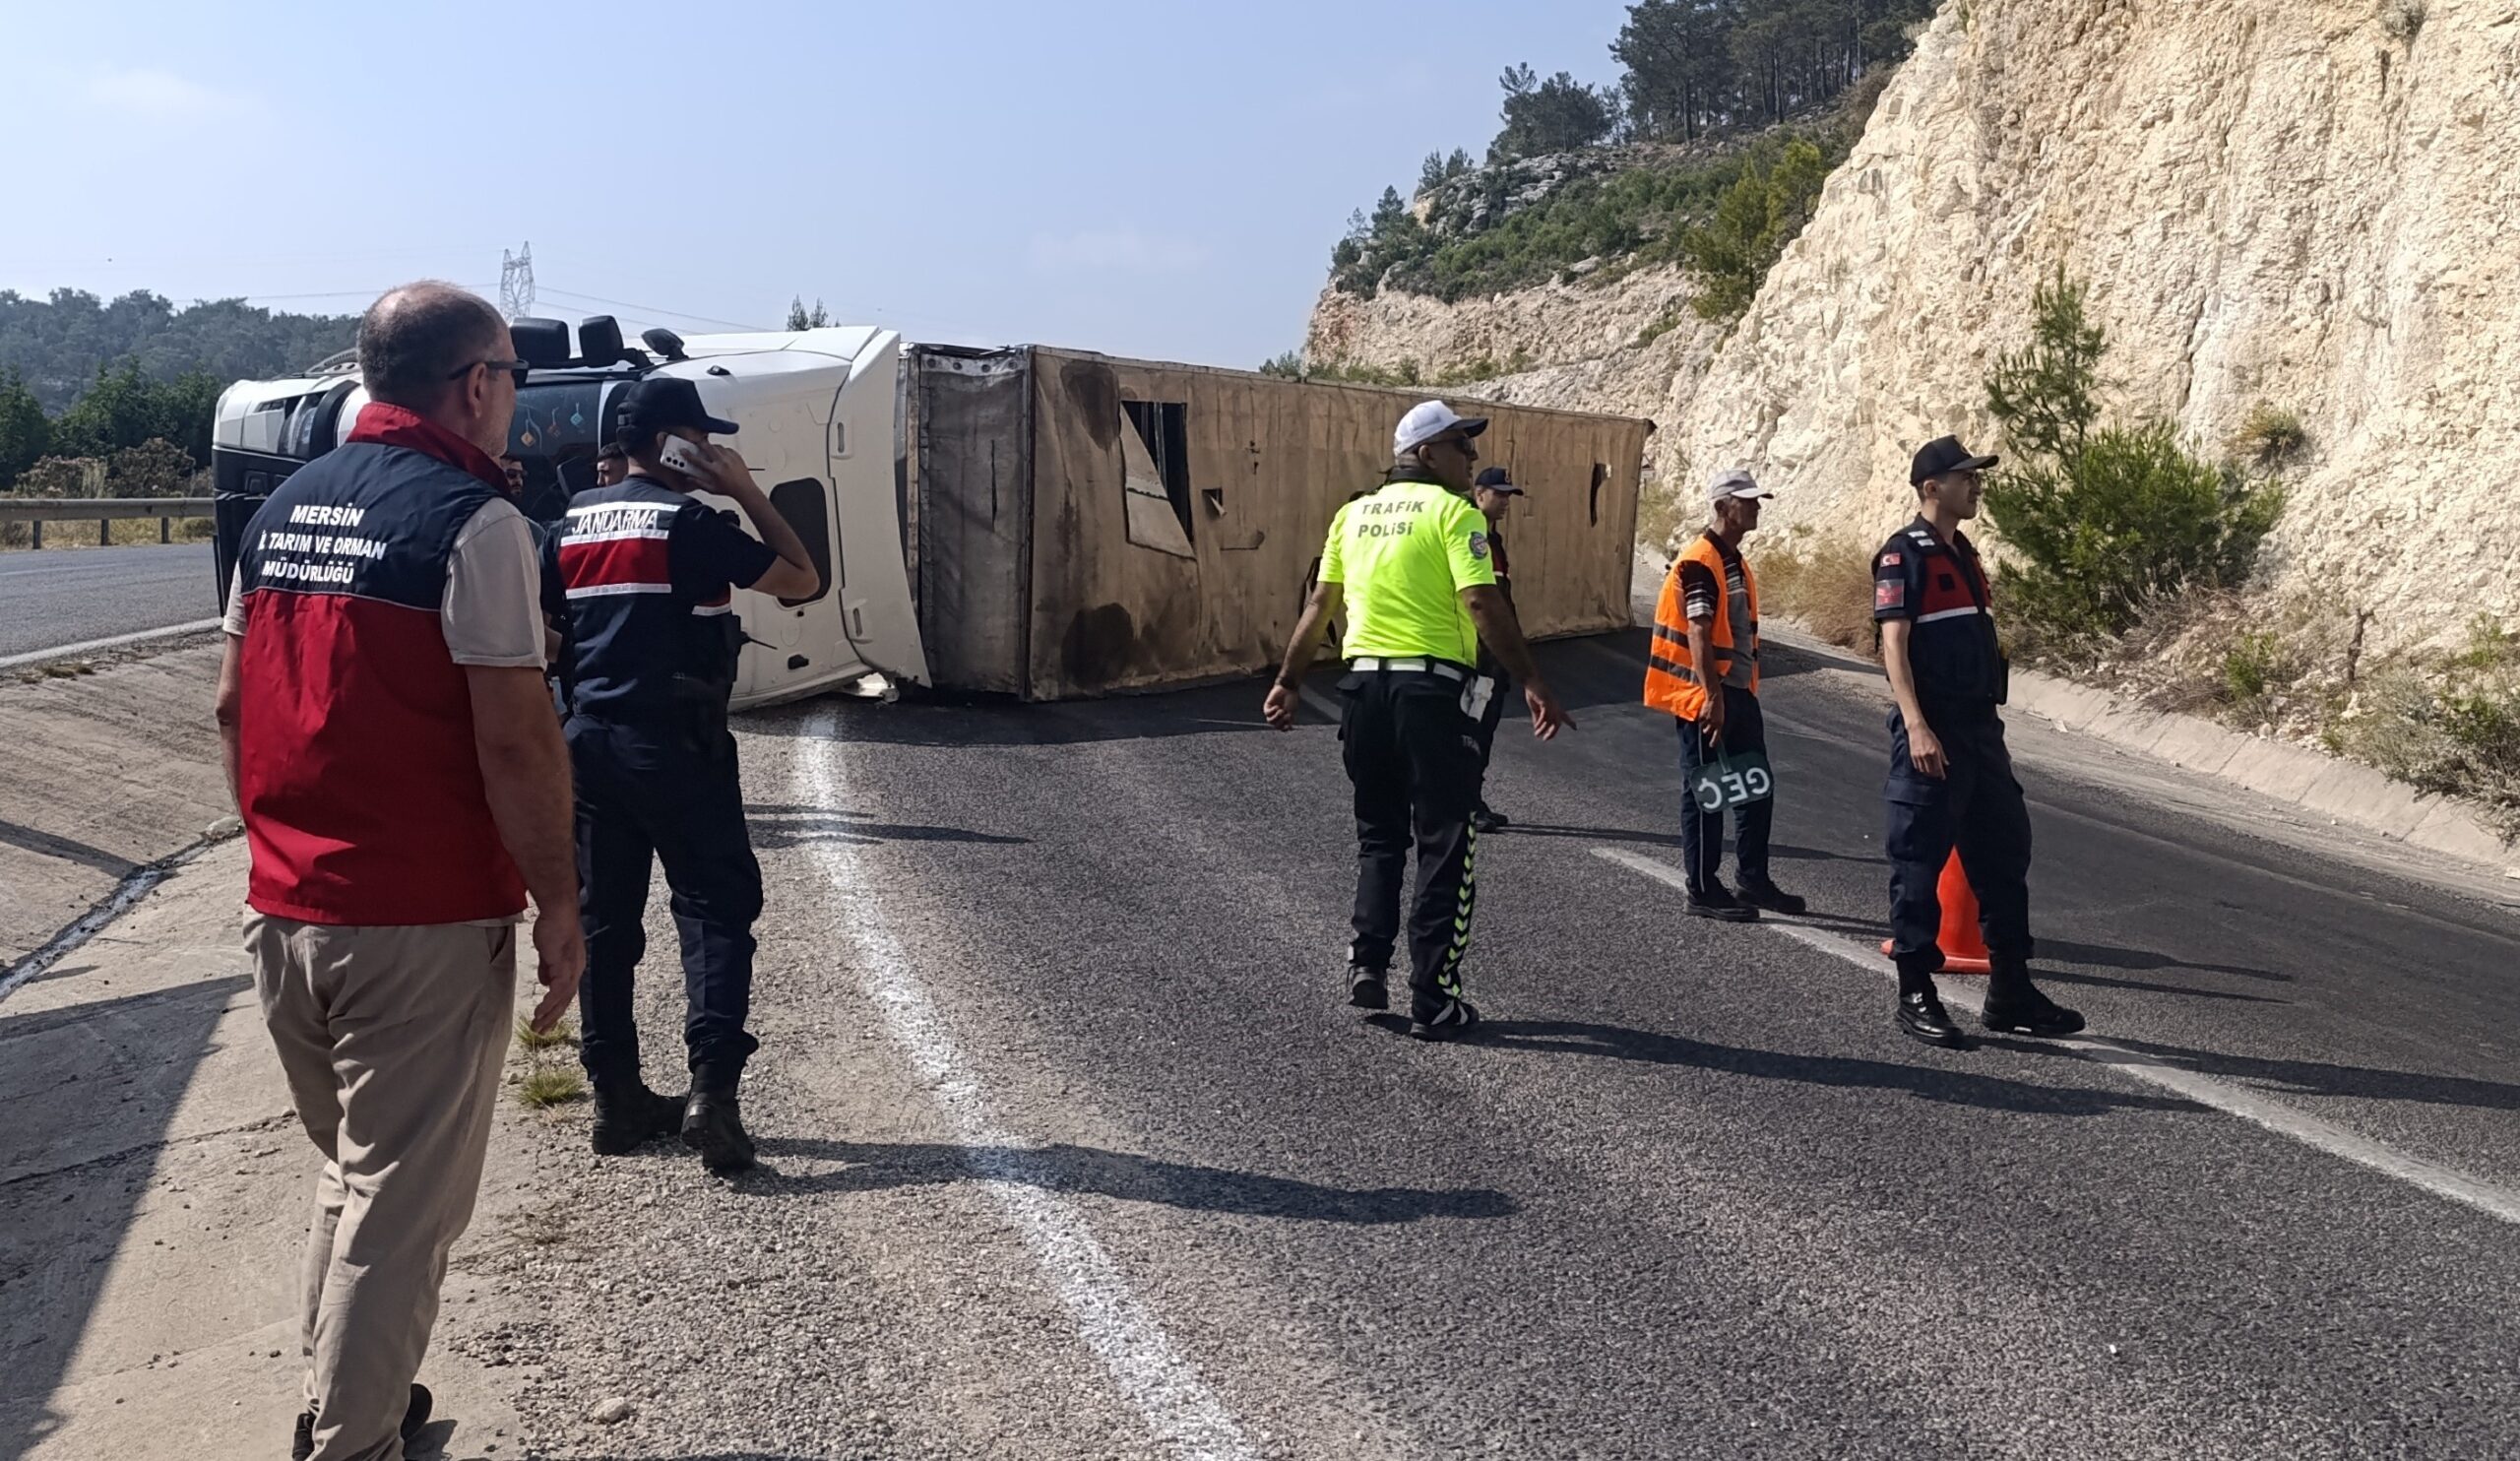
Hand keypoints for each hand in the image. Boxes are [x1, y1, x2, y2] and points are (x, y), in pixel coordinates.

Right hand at [528, 906, 584, 1032]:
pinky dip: (549, 1003)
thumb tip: (544, 983)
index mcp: (573, 967)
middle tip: (541, 1031)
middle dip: (553, 1017)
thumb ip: (547, 968)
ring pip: (562, 999)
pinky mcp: (564, 966)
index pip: (565, 993)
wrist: (558, 912)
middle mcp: (576, 971)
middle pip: (566, 1000)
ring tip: (538, 1026)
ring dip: (549, 1014)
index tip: (545, 1020)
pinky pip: (558, 991)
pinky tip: (540, 1012)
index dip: (556, 1008)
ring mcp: (571, 969)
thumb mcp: (548, 952)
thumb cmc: (552, 927)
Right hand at [692, 442, 758, 496]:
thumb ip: (699, 483)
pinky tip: (720, 454)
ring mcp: (730, 457)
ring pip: (717, 446)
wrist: (745, 489)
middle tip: (696, 443)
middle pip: (707, 447)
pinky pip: (726, 449)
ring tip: (708, 450)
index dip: (688, 455)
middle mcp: (722, 462)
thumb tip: (689, 478)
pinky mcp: (736, 455)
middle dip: (700, 443)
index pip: (697, 460)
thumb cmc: (729, 490)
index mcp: (714, 470)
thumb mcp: (711, 489)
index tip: (684, 451)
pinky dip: (722, 450)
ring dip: (711, 447)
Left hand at [1263, 682, 1299, 730]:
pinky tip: (1277, 707)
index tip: (1288, 725)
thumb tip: (1288, 729)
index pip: (1282, 728)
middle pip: (1276, 726)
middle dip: (1281, 722)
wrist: (1288, 688)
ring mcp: (1272, 712)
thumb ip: (1289, 720)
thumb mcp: (1292, 711)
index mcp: (1284, 719)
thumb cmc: (1292, 699)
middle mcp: (1277, 716)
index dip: (1284, 728)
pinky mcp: (1267, 706)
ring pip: (1270, 721)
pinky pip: (1267, 713)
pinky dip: (1272, 712)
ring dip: (1276, 717)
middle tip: (1286, 715)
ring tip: (1281, 711)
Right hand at [1525, 680, 1572, 739]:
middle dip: (1553, 732)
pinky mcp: (1546, 702)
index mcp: (1555, 707)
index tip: (1575, 728)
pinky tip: (1536, 727)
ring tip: (1537, 735)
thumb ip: (1538, 719)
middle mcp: (1555, 706)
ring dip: (1544, 729)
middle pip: (1558, 723)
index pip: (1564, 716)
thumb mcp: (1536, 709)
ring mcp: (1551, 704)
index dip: (1570, 722)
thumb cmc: (1534, 694)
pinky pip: (1545, 715)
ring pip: (1552, 721)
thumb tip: (1537, 729)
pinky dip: (1541, 722)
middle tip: (1546, 739)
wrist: (1531, 682)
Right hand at [1698, 698, 1725, 745]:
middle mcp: (1713, 723)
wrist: (1715, 698)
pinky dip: (1700, 718)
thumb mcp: (1720, 717)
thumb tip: (1712, 731)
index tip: (1711, 745)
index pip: (1716, 735)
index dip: (1713, 741)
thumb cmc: (1719, 708)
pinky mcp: (1702, 716)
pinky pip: (1699, 720)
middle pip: (1707, 732)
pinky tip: (1704, 713)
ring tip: (1706, 719)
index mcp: (1720, 724)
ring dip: (1703, 725)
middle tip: (1706, 727)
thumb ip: (1717, 724)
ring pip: (1702, 727)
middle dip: (1706, 730)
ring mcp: (1707, 719)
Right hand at [1904, 720, 1947, 778]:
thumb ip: (1942, 755)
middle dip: (1935, 774)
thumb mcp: (1938, 744)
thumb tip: (1946, 763)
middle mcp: (1926, 755)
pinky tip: (1924, 768)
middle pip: (1931, 771)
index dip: (1941, 774)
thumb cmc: (1929, 735)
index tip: (1943, 777)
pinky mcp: (1913, 755)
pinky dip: (1921, 769)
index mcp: (1934, 752)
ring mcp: (1919, 756)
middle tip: (1937, 775)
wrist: (1917, 729)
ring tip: (1931, 772)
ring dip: (1927, 773)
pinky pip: (1917, 766)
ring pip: (1923, 770)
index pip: (1938, 767)